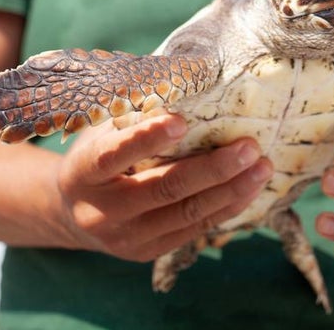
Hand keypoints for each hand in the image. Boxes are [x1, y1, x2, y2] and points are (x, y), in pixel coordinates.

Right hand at [53, 114, 273, 261]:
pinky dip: (225, 208)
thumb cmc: (96, 154)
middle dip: (212, 169)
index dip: (148, 138)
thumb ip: (132, 115)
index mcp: (84, 172)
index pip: (114, 155)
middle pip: (164, 189)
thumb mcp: (100, 131)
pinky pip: (193, 230)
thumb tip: (183, 81)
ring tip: (261, 167)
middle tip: (249, 146)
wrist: (71, 213)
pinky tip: (249, 188)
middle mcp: (101, 211)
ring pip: (186, 213)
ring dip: (230, 190)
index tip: (182, 121)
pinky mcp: (147, 252)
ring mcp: (125, 237)